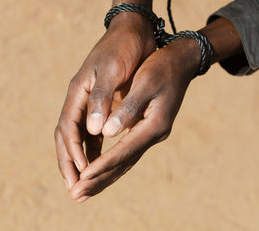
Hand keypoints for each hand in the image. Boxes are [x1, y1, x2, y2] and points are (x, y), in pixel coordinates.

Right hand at [54, 12, 155, 191]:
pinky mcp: (105, 105)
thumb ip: (101, 99)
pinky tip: (101, 162)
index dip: (73, 153)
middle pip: (68, 138)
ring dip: (82, 161)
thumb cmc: (122, 48)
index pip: (68, 129)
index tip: (82, 174)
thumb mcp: (110, 70)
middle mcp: (82, 101)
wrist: (134, 32)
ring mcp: (93, 104)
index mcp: (78, 93)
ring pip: (81, 139)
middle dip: (70, 164)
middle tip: (75, 189)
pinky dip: (95, 150)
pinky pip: (95, 134)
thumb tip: (93, 132)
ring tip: (86, 183)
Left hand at [69, 38, 200, 201]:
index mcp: (154, 125)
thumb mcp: (145, 83)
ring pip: (126, 161)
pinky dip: (113, 163)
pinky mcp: (149, 129)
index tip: (82, 177)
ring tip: (85, 190)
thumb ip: (128, 109)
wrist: (182, 62)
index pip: (124, 151)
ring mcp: (153, 133)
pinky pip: (128, 152)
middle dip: (100, 179)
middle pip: (124, 163)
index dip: (102, 164)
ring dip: (105, 176)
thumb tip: (106, 132)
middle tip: (77, 195)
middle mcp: (155, 134)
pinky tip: (101, 169)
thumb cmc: (162, 68)